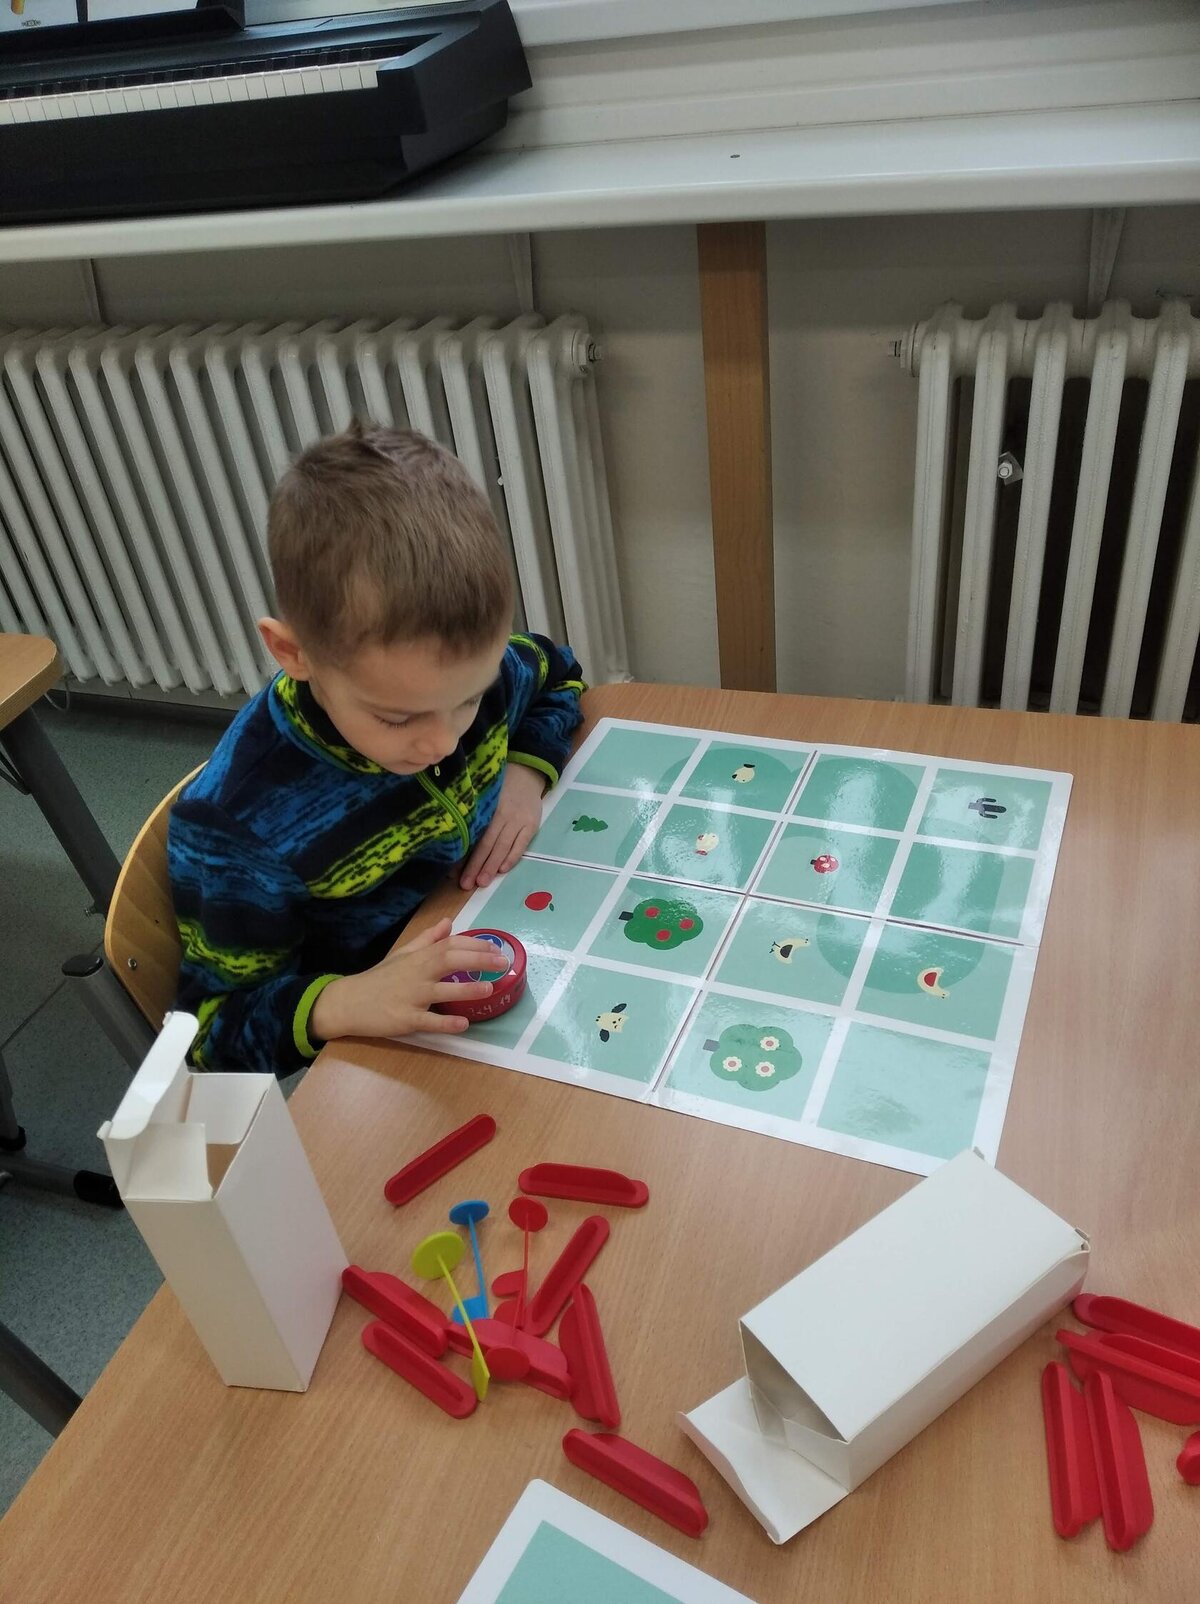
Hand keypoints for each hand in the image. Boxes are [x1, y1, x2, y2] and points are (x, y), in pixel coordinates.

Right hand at [310, 919, 501, 1041]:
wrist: (348, 1002)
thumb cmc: (379, 979)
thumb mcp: (402, 954)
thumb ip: (427, 940)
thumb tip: (448, 922)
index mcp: (418, 958)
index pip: (449, 945)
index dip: (474, 945)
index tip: (496, 947)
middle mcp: (416, 974)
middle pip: (449, 960)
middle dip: (478, 960)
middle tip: (502, 962)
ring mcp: (410, 997)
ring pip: (441, 992)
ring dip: (466, 990)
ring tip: (489, 988)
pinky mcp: (404, 1019)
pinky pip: (427, 1022)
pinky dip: (445, 1023)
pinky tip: (463, 1024)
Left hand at [460, 762, 545, 889]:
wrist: (526, 773)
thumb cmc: (499, 787)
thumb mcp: (485, 795)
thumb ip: (476, 815)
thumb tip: (457, 841)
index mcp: (488, 807)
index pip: (476, 836)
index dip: (467, 855)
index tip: (455, 872)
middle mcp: (504, 814)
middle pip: (489, 844)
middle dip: (477, 866)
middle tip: (467, 885)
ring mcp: (520, 820)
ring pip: (504, 847)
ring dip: (492, 866)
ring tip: (482, 882)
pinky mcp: (532, 825)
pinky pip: (521, 845)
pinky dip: (512, 858)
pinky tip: (502, 870)